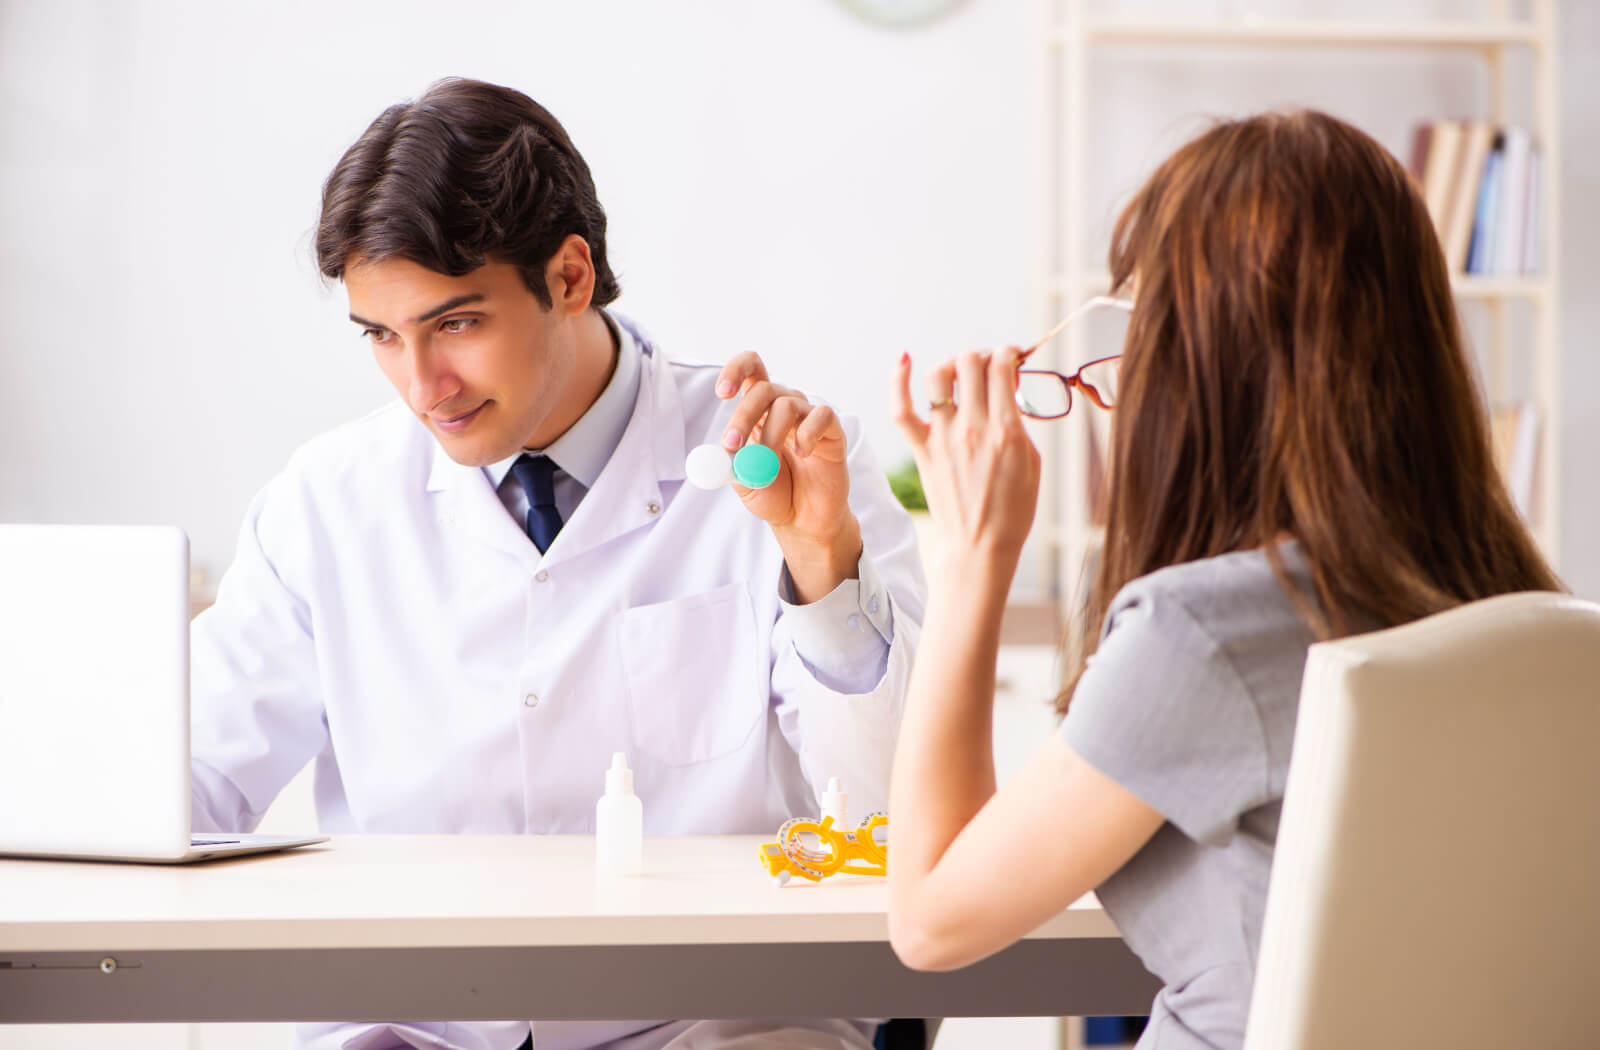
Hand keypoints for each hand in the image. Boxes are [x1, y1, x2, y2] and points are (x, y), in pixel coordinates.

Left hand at [716, 353, 860, 602]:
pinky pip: (821, 415)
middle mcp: (783, 408)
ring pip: (787, 404)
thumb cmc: (774, 496)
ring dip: (770, 435)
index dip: (735, 371)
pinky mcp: (832, 430)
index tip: (722, 392)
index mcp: (758, 412)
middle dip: (743, 415)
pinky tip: (803, 454)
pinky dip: (807, 434)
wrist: (803, 521)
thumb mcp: (743, 483)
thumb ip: (730, 466)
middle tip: (731, 445)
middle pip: (763, 389)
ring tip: (766, 466)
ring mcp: (809, 417)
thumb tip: (721, 452)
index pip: (750, 372)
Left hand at [892, 347, 1040, 577]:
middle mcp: (973, 427)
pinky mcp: (924, 450)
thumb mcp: (1032, 462)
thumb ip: (1019, 424)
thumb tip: (1009, 394)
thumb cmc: (1013, 509)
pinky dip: (899, 380)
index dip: (1009, 354)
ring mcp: (944, 437)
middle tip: (991, 369)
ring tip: (962, 374)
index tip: (1013, 360)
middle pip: (971, 363)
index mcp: (1006, 430)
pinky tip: (904, 359)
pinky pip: (902, 410)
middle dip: (984, 357)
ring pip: (939, 376)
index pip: (1002, 367)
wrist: (980, 546)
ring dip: (952, 365)